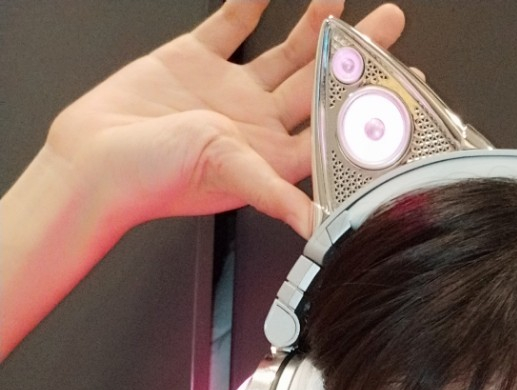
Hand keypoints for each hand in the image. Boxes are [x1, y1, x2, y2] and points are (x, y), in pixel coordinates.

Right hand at [45, 0, 405, 240]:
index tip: (406, 86)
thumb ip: (278, 194)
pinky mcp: (196, 62)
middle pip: (322, 86)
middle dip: (358, 55)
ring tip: (340, 1)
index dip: (372, 110)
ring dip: (315, 26)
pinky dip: (252, 4)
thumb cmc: (156, 177)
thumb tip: (315, 227)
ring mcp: (230, 93)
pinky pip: (232, 26)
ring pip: (286, 54)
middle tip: (390, 23)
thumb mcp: (229, 176)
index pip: (337, 131)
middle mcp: (259, 125)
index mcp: (274, 158)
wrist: (98, 156)